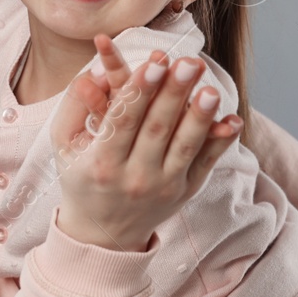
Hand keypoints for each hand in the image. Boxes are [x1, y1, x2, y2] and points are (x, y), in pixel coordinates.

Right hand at [50, 37, 239, 251]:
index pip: (122, 121)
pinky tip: (233, 121)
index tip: (155, 63)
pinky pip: (206, 164)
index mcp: (102, 162)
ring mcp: (164, 186)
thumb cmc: (82, 175)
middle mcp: (134, 177)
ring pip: (184, 147)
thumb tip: (97, 70)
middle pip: (157, 129)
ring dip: (200, 118)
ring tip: (211, 90)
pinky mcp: (186, 191)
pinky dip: (221, 142)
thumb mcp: (64, 143)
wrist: (103, 233)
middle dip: (174, 94)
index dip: (139, 91)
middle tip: (189, 64)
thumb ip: (75, 103)